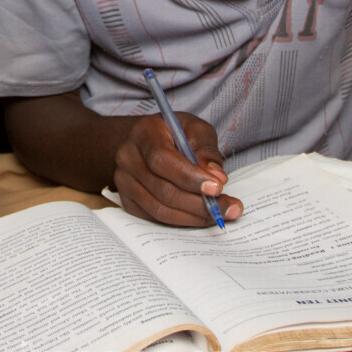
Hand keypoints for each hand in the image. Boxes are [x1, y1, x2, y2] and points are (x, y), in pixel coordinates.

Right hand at [111, 113, 241, 226]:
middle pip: (162, 189)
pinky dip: (182, 221)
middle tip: (228, 207)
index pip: (162, 159)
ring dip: (194, 216)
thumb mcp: (196, 130)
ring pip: (159, 209)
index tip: (217, 188)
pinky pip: (155, 218)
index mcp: (143, 133)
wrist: (149, 142)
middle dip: (199, 203)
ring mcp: (124, 181)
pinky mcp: (128, 201)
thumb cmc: (176, 134)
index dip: (190, 177)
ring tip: (220, 213)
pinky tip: (200, 216)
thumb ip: (207, 151)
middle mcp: (127, 157)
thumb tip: (217, 177)